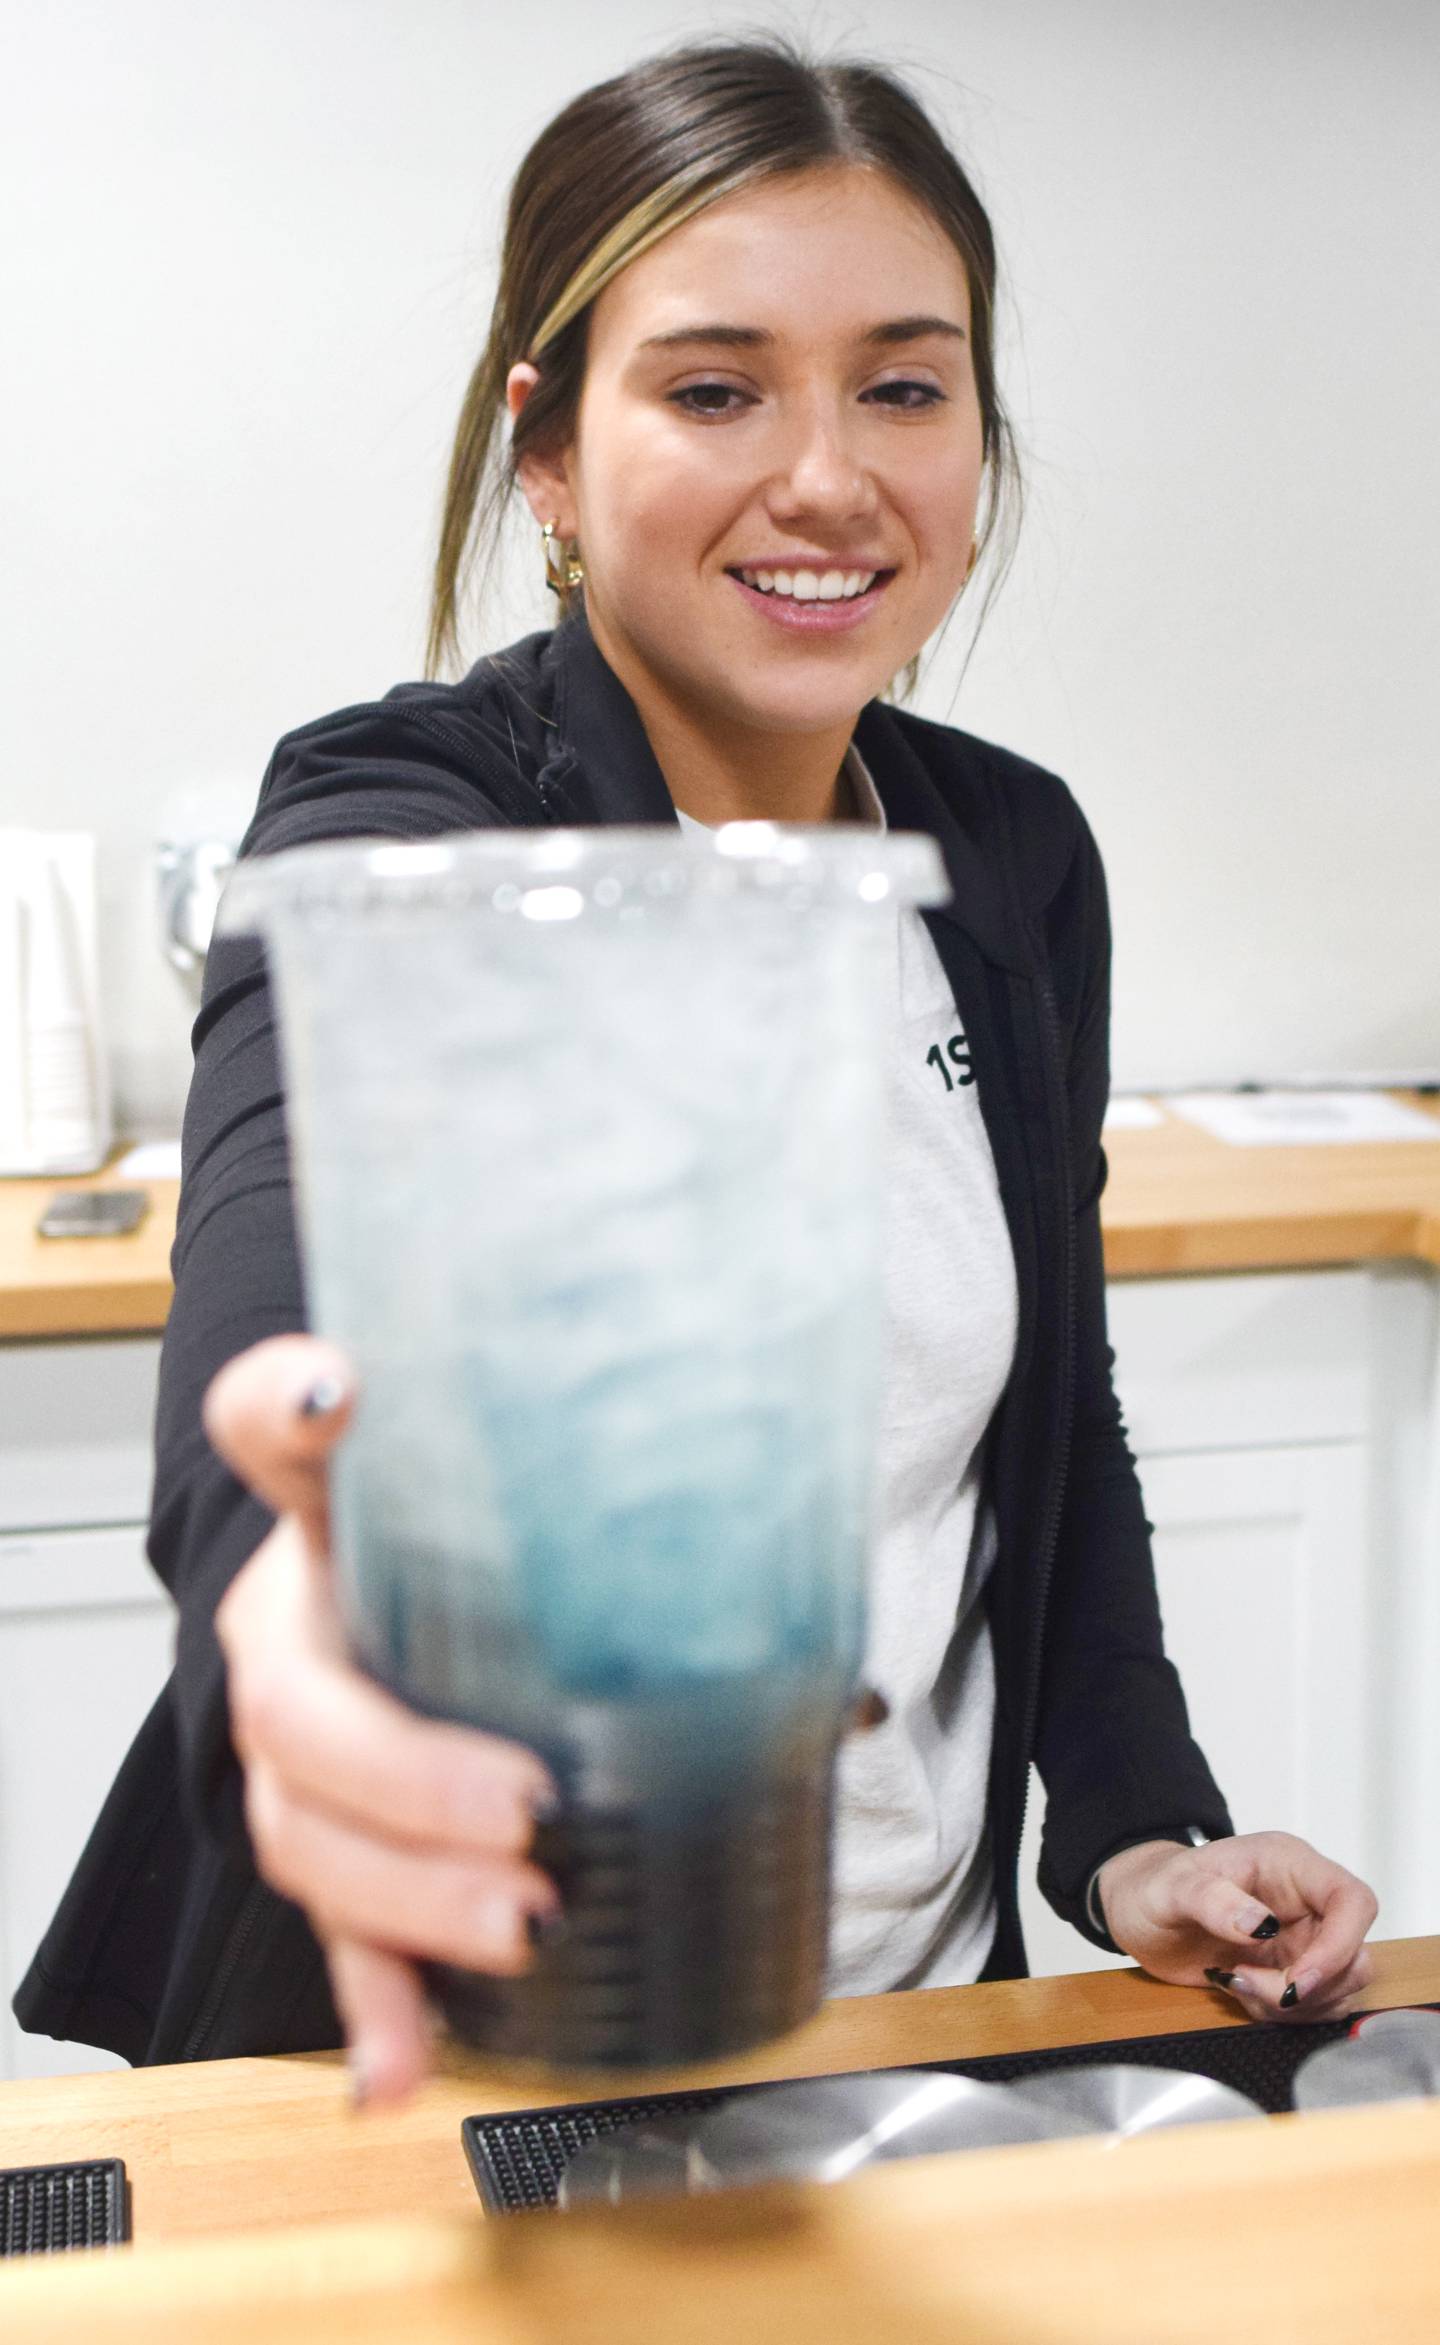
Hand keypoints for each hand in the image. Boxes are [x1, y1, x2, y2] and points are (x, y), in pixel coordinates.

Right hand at [205, 1334, 561, 2106]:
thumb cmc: (496, 1565)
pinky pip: (335, 1940)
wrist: (413, 1627)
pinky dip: (374, 2006)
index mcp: (329, 1518)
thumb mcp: (538, 1510)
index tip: (336, 1390)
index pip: (269, 1429)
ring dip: (407, 1898)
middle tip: (523, 1810)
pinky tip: (401, 2068)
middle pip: (293, 1707)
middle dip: (404, 1773)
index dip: (288, 1408)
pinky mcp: (330, 1855)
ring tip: (519, 1926)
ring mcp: (293, 1754)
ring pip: (304, 1837)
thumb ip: (611, 1497)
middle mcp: (292, 1630)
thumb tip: (794, 1515)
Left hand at [1095, 1830, 1377, 2020]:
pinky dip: (1279, 2013)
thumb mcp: (1172, 1888)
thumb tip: (1259, 1924)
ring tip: (1236, 1981)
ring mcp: (1303, 1939)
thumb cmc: (1156, 1886)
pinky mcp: (1292, 1971)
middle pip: (1355, 1955)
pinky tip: (1239, 1989)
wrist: (1139, 1912)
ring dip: (1292, 2005)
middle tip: (1250, 1983)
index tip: (1298, 1977)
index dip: (1341, 1945)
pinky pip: (1311, 2006)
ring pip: (1338, 1988)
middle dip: (1309, 1986)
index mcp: (1289, 1865)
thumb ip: (1212, 1899)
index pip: (1353, 1900)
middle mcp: (1306, 1902)